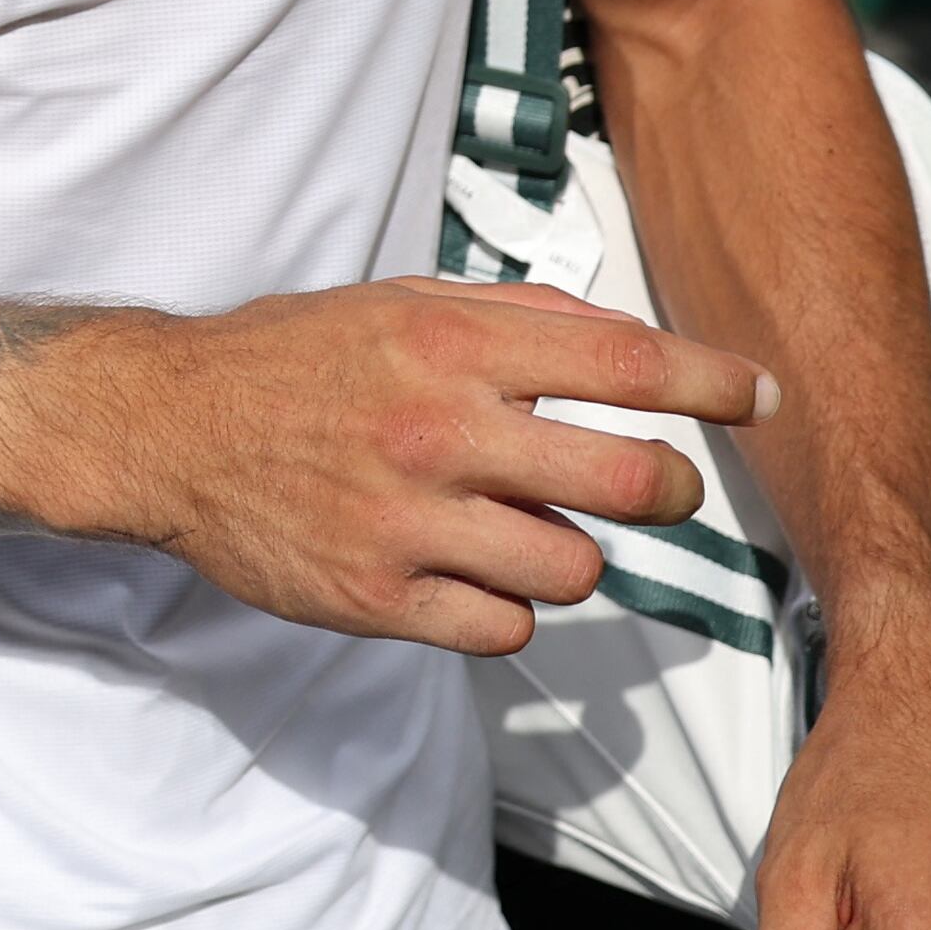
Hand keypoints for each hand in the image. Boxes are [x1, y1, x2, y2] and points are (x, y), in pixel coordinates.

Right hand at [79, 277, 774, 653]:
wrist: (169, 428)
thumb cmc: (299, 359)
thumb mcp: (405, 300)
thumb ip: (520, 317)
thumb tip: (631, 344)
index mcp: (451, 342)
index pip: (626, 363)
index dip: (713, 382)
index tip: (761, 396)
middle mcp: (437, 430)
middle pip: (630, 480)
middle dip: (671, 487)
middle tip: (660, 484)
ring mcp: (408, 523)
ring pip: (575, 569)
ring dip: (571, 553)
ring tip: (522, 526)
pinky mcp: (377, 601)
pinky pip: (506, 629)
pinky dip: (505, 606)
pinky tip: (464, 569)